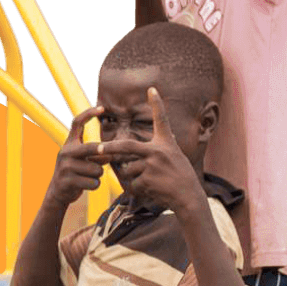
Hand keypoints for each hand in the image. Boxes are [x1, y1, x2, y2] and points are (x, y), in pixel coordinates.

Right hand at [44, 105, 106, 206]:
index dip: (89, 114)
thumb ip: (95, 154)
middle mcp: (65, 152)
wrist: (58, 192)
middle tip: (107, 153)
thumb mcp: (82, 159)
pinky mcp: (67, 181)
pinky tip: (86, 186)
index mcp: (69, 144)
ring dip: (98, 175)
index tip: (102, 108)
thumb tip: (111, 154)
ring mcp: (65, 167)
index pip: (77, 123)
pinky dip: (94, 186)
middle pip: (90, 148)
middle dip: (101, 151)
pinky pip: (93, 183)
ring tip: (89, 177)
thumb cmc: (75, 173)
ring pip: (96, 169)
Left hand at [95, 87, 203, 210]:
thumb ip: (158, 151)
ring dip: (135, 177)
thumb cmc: (182, 177)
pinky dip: (138, 188)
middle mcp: (159, 150)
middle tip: (97, 148)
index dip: (157, 104)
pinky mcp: (148, 178)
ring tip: (153, 181)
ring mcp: (153, 164)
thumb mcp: (174, 158)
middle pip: (127, 146)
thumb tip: (147, 148)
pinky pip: (133, 182)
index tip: (152, 89)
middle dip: (110, 148)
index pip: (162, 119)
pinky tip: (153, 189)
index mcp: (166, 143)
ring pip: (130, 169)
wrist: (189, 196)